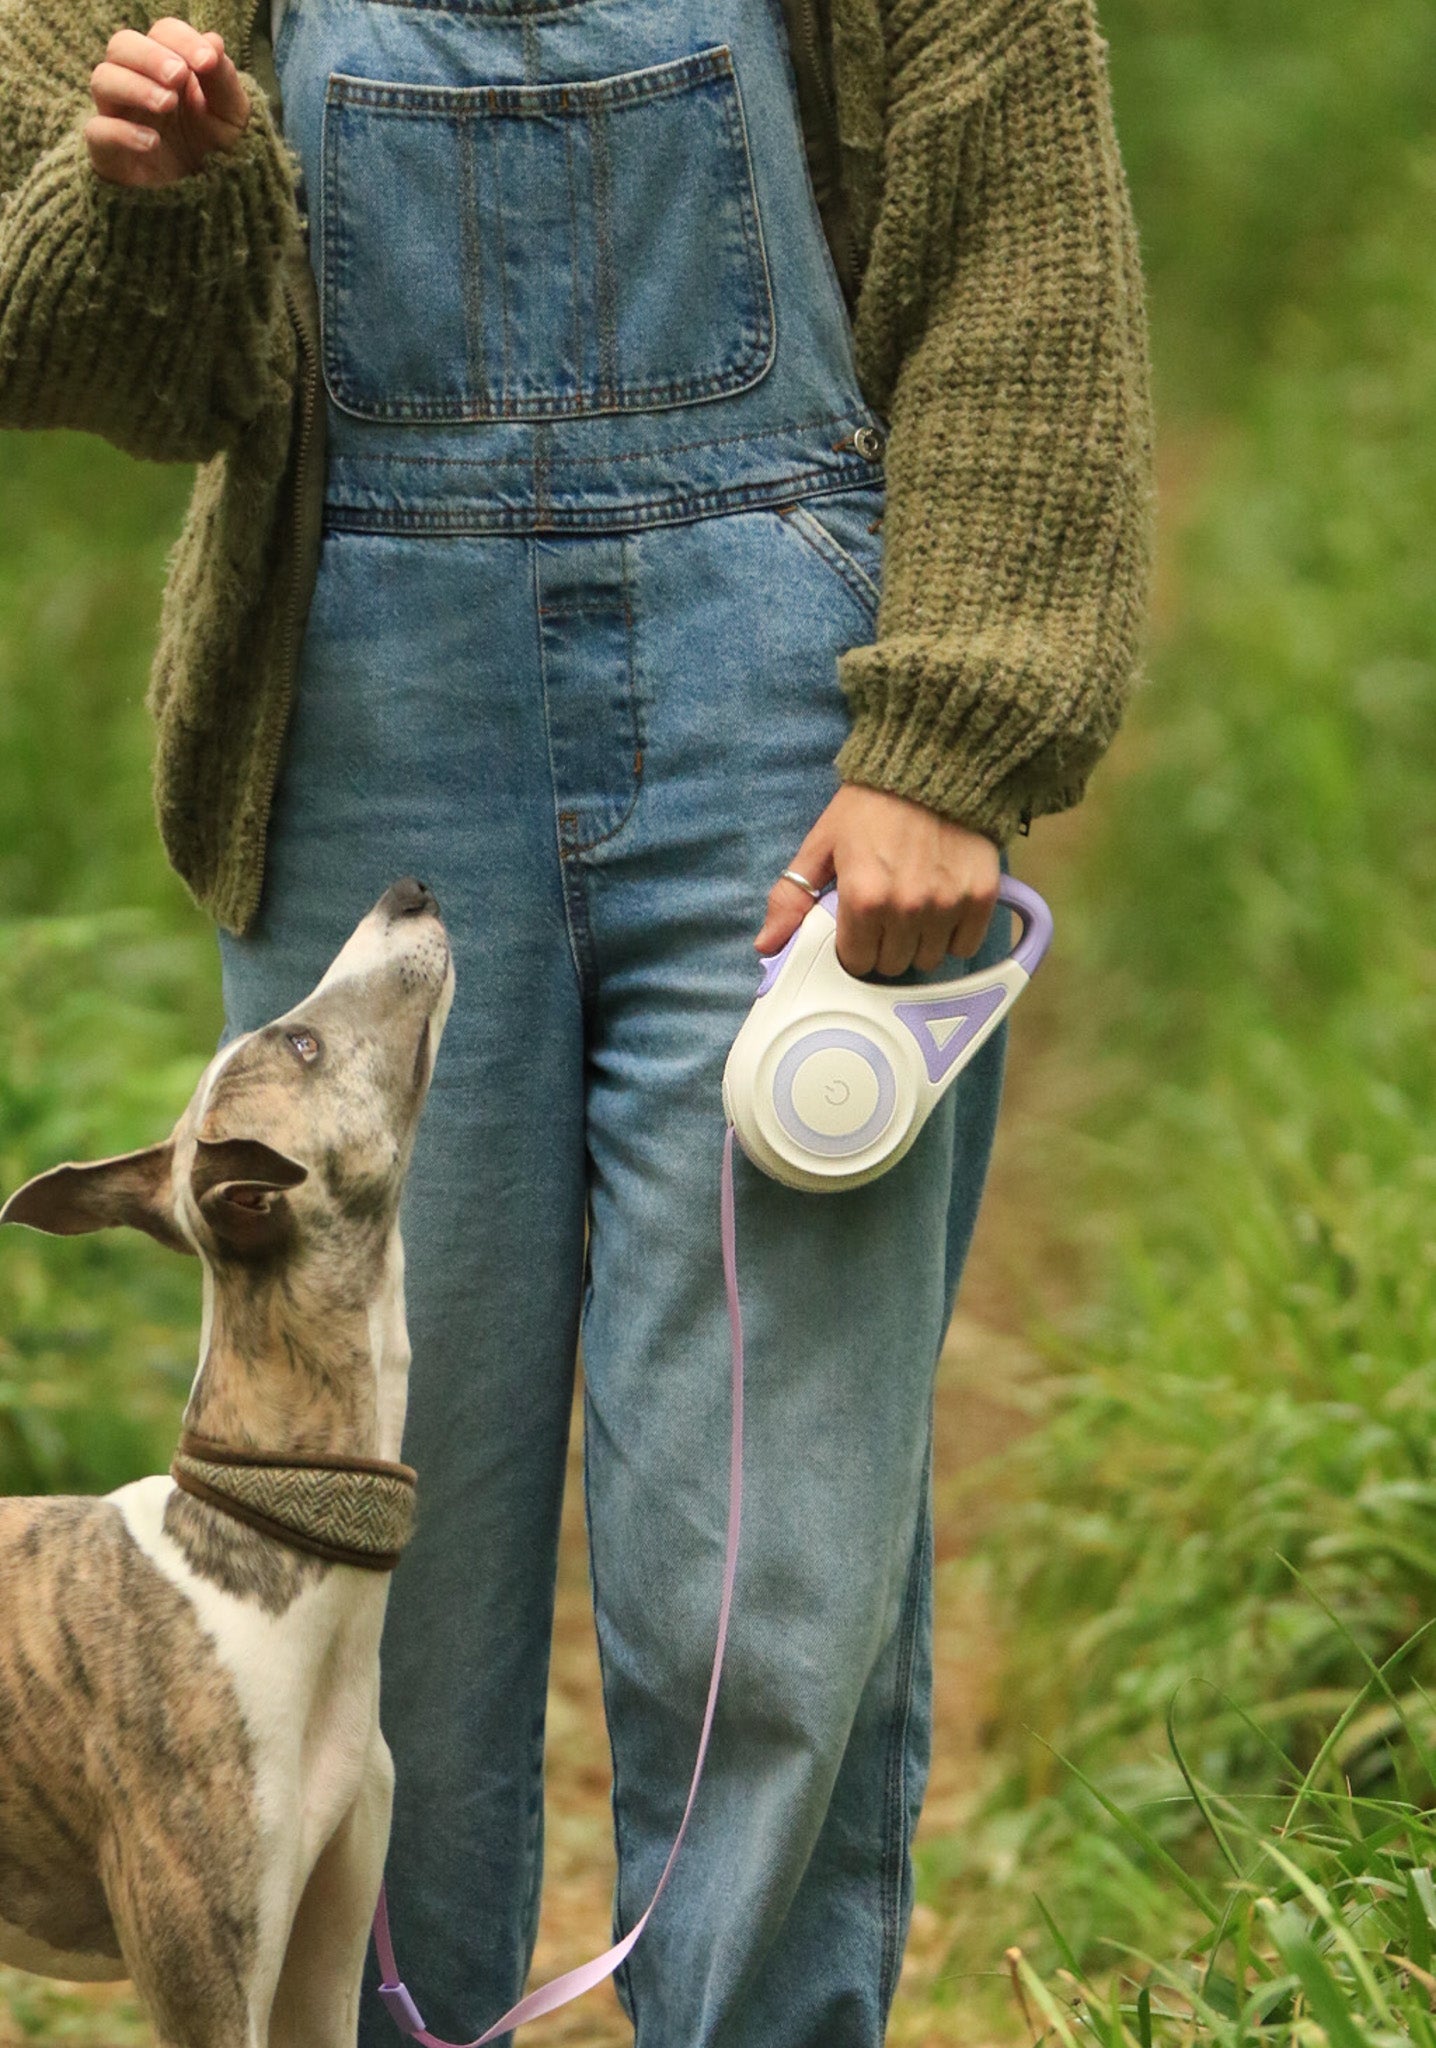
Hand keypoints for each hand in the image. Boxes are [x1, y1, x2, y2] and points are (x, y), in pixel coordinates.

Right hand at [86, 18, 249, 186]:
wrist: (210, 205)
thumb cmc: (219, 152)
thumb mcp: (232, 116)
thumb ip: (223, 79)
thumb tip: (213, 41)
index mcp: (168, 68)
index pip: (162, 33)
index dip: (181, 39)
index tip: (206, 62)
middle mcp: (138, 84)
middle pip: (121, 45)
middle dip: (150, 56)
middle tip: (179, 77)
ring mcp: (119, 116)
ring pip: (102, 80)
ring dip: (135, 85)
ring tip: (167, 104)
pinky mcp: (109, 153)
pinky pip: (98, 132)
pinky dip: (122, 131)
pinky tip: (153, 142)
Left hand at [755, 785, 1000, 976]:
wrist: (931, 764)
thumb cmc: (871, 804)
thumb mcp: (822, 844)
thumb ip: (791, 898)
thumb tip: (766, 944)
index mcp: (862, 898)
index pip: (856, 962)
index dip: (854, 946)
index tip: (857, 925)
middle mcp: (906, 908)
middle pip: (893, 966)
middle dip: (885, 946)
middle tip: (886, 913)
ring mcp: (946, 904)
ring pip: (928, 960)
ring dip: (919, 942)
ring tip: (914, 907)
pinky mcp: (980, 897)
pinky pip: (964, 947)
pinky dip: (953, 935)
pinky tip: (942, 907)